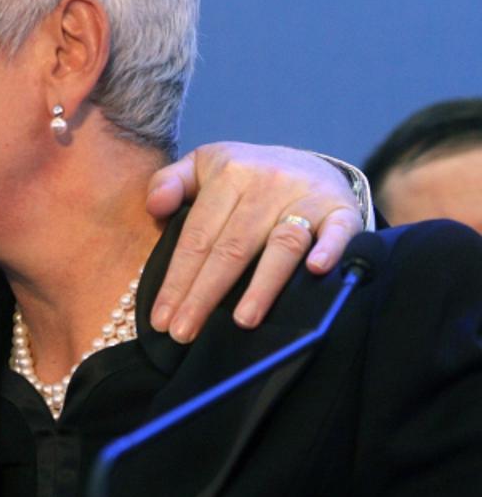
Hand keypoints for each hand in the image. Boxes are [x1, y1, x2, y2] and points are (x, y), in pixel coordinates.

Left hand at [145, 142, 363, 341]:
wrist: (310, 164)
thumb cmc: (246, 177)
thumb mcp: (203, 166)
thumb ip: (170, 182)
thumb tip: (153, 207)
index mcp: (228, 173)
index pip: (197, 235)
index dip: (177, 278)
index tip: (161, 319)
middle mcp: (267, 184)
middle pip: (232, 248)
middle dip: (204, 294)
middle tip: (185, 332)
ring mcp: (306, 197)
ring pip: (281, 245)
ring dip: (262, 285)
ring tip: (242, 321)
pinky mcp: (342, 210)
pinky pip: (337, 231)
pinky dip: (330, 250)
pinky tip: (317, 272)